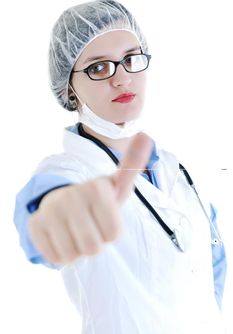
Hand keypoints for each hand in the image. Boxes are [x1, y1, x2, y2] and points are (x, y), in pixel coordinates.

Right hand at [28, 133, 152, 264]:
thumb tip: (146, 135)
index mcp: (95, 187)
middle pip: (94, 247)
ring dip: (78, 249)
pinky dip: (62, 253)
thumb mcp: (116, 185)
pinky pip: (55, 258)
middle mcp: (70, 196)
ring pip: (73, 255)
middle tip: (89, 226)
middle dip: (95, 242)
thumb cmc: (96, 200)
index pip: (114, 234)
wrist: (62, 202)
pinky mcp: (35, 225)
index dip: (111, 232)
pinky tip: (62, 236)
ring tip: (76, 231)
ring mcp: (49, 210)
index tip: (104, 217)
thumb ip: (132, 165)